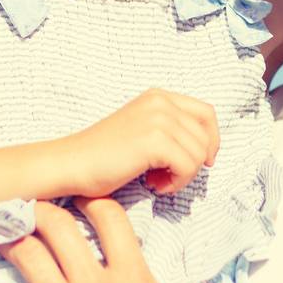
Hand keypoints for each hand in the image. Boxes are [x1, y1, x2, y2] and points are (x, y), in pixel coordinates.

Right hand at [58, 90, 219, 196]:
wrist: (71, 163)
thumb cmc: (102, 156)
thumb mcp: (141, 129)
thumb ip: (169, 129)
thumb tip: (205, 150)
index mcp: (158, 96)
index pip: (206, 113)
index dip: (211, 140)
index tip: (202, 162)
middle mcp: (160, 101)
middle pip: (206, 137)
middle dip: (194, 164)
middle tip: (166, 177)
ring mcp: (158, 118)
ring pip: (199, 154)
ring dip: (182, 176)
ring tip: (156, 181)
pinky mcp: (154, 140)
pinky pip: (188, 167)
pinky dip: (176, 183)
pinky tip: (153, 185)